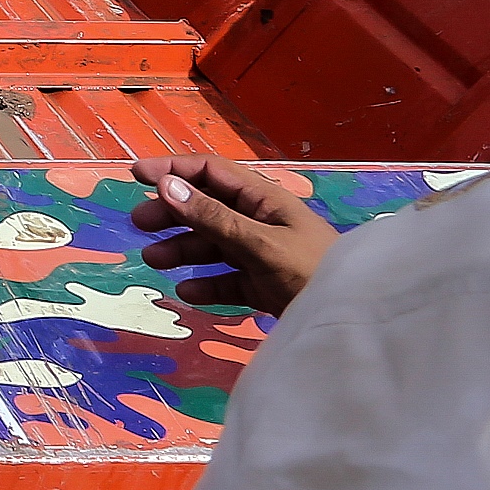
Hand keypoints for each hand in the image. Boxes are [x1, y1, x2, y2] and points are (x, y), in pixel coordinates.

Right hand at [128, 156, 337, 314]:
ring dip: (182, 249)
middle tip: (139, 224)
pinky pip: (227, 279)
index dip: (173, 169)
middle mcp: (260, 221)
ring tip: (154, 262)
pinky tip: (187, 292)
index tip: (137, 175)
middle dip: (172, 213)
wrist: (352, 320)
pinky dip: (206, 283)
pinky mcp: (265, 284)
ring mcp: (262, 253)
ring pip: (213, 244)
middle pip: (206, 208)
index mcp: (263, 199)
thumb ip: (213, 217)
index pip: (211, 172)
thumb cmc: (312, 271)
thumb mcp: (260, 243)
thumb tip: (167, 186)